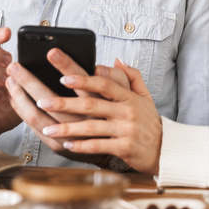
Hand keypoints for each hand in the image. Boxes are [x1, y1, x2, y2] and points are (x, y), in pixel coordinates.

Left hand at [29, 61, 162, 174]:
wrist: (166, 148)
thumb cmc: (149, 121)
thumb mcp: (145, 96)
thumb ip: (132, 76)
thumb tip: (117, 59)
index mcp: (128, 96)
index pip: (104, 83)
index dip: (83, 79)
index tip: (63, 76)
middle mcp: (126, 111)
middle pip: (91, 103)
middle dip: (64, 102)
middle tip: (42, 100)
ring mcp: (125, 130)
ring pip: (90, 127)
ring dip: (66, 128)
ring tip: (47, 129)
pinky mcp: (124, 147)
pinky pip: (98, 145)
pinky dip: (81, 146)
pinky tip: (66, 145)